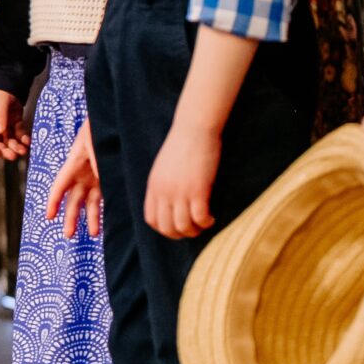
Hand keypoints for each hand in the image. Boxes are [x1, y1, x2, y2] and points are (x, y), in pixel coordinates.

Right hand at [0, 85, 31, 160]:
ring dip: (15, 147)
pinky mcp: (15, 120)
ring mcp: (5, 122)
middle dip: (4, 150)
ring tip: (23, 150)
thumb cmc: (2, 85)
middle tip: (13, 156)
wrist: (13, 76)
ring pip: (8, 139)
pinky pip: (18, 133)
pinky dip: (23, 138)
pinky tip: (28, 141)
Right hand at [46, 124, 102, 237]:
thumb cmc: (99, 126)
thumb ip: (96, 159)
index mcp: (73, 163)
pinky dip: (104, 210)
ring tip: (93, 234)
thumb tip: (100, 177)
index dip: (53, 201)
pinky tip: (106, 222)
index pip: (59, 186)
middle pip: (73, 199)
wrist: (113, 119)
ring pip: (90, 203)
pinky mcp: (108, 178)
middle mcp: (82, 174)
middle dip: (70, 217)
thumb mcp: (94, 138)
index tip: (48, 216)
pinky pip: (103, 198)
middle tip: (68, 234)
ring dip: (91, 218)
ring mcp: (94, 177)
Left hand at [145, 120, 222, 238]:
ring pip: (183, 226)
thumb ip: (163, 185)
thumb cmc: (182, 145)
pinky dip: (206, 223)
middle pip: (166, 228)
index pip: (151, 220)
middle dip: (181, 234)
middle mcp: (163, 192)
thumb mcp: (164, 167)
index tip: (178, 226)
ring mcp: (180, 192)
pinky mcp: (197, 189)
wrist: (194, 129)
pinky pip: (200, 218)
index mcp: (154, 186)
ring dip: (195, 231)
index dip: (165, 229)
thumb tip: (170, 202)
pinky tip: (212, 217)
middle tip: (194, 228)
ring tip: (204, 224)